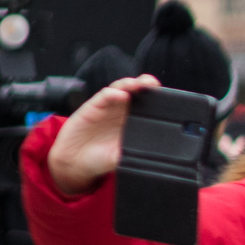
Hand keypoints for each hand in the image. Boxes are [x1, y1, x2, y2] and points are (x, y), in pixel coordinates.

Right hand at [47, 74, 158, 194]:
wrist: (76, 160)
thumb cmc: (101, 157)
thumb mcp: (123, 158)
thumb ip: (136, 155)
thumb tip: (154, 159)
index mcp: (134, 121)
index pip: (148, 105)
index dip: (157, 98)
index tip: (168, 98)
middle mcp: (122, 110)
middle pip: (136, 92)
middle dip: (146, 85)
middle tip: (154, 84)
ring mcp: (108, 106)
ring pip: (121, 89)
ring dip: (130, 84)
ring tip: (138, 84)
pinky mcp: (93, 107)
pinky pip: (103, 97)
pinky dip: (112, 94)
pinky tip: (119, 95)